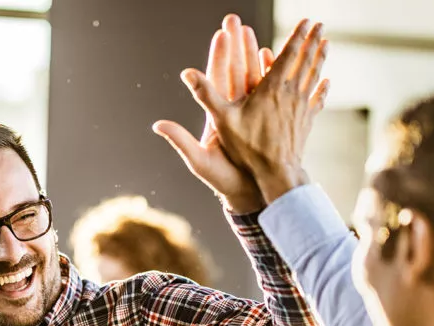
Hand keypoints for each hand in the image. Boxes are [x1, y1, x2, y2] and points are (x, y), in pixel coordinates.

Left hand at [153, 14, 271, 213]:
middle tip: (235, 22)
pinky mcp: (265, 120)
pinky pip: (270, 93)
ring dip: (253, 56)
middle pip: (234, 72)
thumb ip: (180, 141)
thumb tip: (157, 125)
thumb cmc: (222, 181)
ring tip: (255, 33)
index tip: (222, 35)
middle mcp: (232, 112)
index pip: (216, 81)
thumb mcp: (199, 161)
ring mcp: (250, 115)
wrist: (248, 195)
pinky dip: (272, 75)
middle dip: (235, 47)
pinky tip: (276, 58)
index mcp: (216, 117)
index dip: (219, 58)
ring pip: (252, 78)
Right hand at [198, 19, 330, 202]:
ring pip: (313, 76)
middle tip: (320, 24)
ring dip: (320, 58)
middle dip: (311, 40)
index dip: (297, 36)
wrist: (276, 173)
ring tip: (327, 44)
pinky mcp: (305, 121)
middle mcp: (289, 94)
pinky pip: (316, 100)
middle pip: (304, 60)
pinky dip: (322, 89)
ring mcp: (300, 107)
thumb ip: (205, 95)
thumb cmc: (247, 148)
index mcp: (271, 88)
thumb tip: (186, 73)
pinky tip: (326, 82)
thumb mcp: (221, 120)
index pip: (287, 54)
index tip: (306, 21)